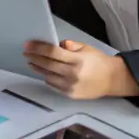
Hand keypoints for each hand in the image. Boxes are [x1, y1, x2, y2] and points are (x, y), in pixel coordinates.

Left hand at [23, 39, 138, 98]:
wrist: (112, 80)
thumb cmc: (98, 61)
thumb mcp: (86, 48)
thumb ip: (70, 45)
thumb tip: (55, 44)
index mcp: (77, 60)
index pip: (53, 53)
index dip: (38, 48)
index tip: (28, 45)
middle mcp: (72, 74)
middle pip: (47, 65)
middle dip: (34, 58)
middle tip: (26, 52)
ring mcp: (70, 86)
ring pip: (48, 76)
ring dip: (38, 68)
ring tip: (32, 62)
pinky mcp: (70, 94)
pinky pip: (53, 85)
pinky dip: (47, 77)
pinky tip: (44, 72)